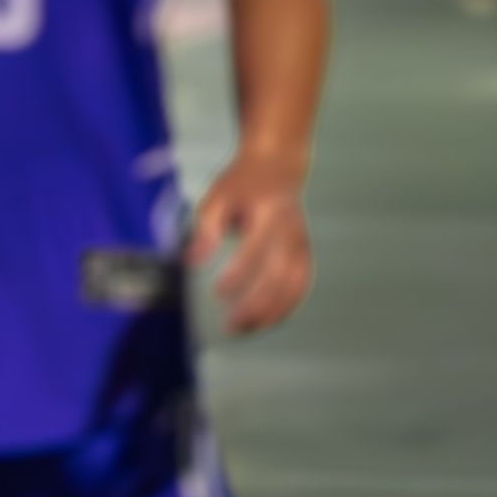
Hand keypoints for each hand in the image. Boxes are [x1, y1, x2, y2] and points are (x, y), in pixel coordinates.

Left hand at [186, 162, 310, 335]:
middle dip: (255, 302)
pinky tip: (270, 319)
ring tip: (248, 328)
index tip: (218, 292)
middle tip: (231, 323)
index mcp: (267, 212)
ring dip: (273, 309)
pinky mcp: (304, 251)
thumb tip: (192, 261)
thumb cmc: (242, 184)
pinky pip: (302, 283)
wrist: (277, 167)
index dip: (238, 273)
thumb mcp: (216, 197)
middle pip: (278, 273)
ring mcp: (300, 242)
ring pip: (294, 283)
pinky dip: (289, 304)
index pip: (255, 248)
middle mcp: (289, 229)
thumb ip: (205, 229)